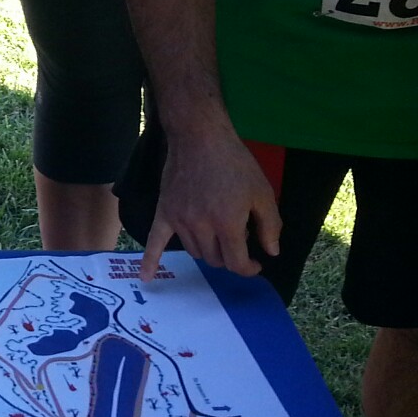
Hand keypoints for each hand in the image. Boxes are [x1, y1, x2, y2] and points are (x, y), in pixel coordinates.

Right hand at [142, 127, 278, 280]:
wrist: (200, 138)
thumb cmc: (236, 164)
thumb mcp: (263, 193)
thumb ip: (270, 226)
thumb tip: (271, 253)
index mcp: (228, 224)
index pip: (236, 263)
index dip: (249, 268)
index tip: (256, 263)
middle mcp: (202, 227)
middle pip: (215, 259)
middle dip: (230, 256)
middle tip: (238, 241)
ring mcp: (180, 221)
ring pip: (195, 252)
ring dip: (209, 250)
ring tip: (216, 235)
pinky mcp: (164, 213)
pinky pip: (154, 242)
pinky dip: (150, 262)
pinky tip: (147, 278)